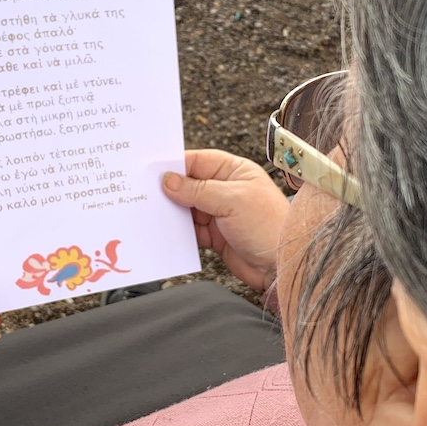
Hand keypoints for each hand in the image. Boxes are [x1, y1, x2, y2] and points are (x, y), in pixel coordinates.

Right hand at [162, 150, 289, 291]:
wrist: (282, 264)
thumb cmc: (269, 225)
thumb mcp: (232, 200)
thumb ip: (198, 190)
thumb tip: (169, 181)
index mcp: (235, 171)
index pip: (198, 161)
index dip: (175, 165)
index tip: (151, 170)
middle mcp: (226, 189)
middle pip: (189, 184)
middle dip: (170, 190)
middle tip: (145, 193)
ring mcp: (220, 213)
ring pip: (187, 208)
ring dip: (172, 212)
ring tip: (151, 213)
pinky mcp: (216, 236)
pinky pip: (191, 230)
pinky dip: (179, 231)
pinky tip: (165, 231)